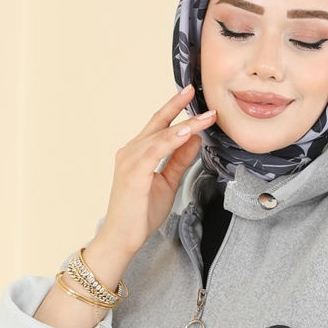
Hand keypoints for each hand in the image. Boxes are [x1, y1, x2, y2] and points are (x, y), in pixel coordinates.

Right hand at [98, 84, 216, 256]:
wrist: (122, 238)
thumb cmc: (140, 213)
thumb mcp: (167, 182)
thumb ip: (179, 160)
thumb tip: (194, 139)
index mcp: (137, 152)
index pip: (159, 125)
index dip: (174, 108)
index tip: (190, 94)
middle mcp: (131, 151)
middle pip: (158, 123)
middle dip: (178, 105)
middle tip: (196, 90)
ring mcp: (130, 160)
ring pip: (161, 135)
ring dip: (185, 125)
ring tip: (206, 117)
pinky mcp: (134, 173)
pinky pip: (156, 151)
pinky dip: (172, 140)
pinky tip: (187, 132)